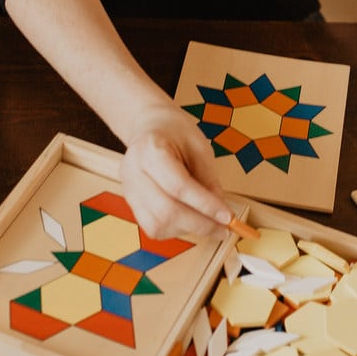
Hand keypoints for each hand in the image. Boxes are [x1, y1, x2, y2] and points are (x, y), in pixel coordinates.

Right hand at [116, 101, 231, 239]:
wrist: (149, 126)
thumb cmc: (174, 131)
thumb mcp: (199, 146)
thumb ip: (209, 179)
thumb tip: (220, 211)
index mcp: (150, 149)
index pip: (179, 186)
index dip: (205, 205)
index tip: (227, 217)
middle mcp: (133, 172)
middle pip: (166, 211)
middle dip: (199, 224)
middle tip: (223, 228)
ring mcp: (129, 189)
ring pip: (158, 224)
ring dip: (188, 229)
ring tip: (207, 222)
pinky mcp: (130, 203)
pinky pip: (153, 227)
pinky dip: (175, 229)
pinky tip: (189, 220)